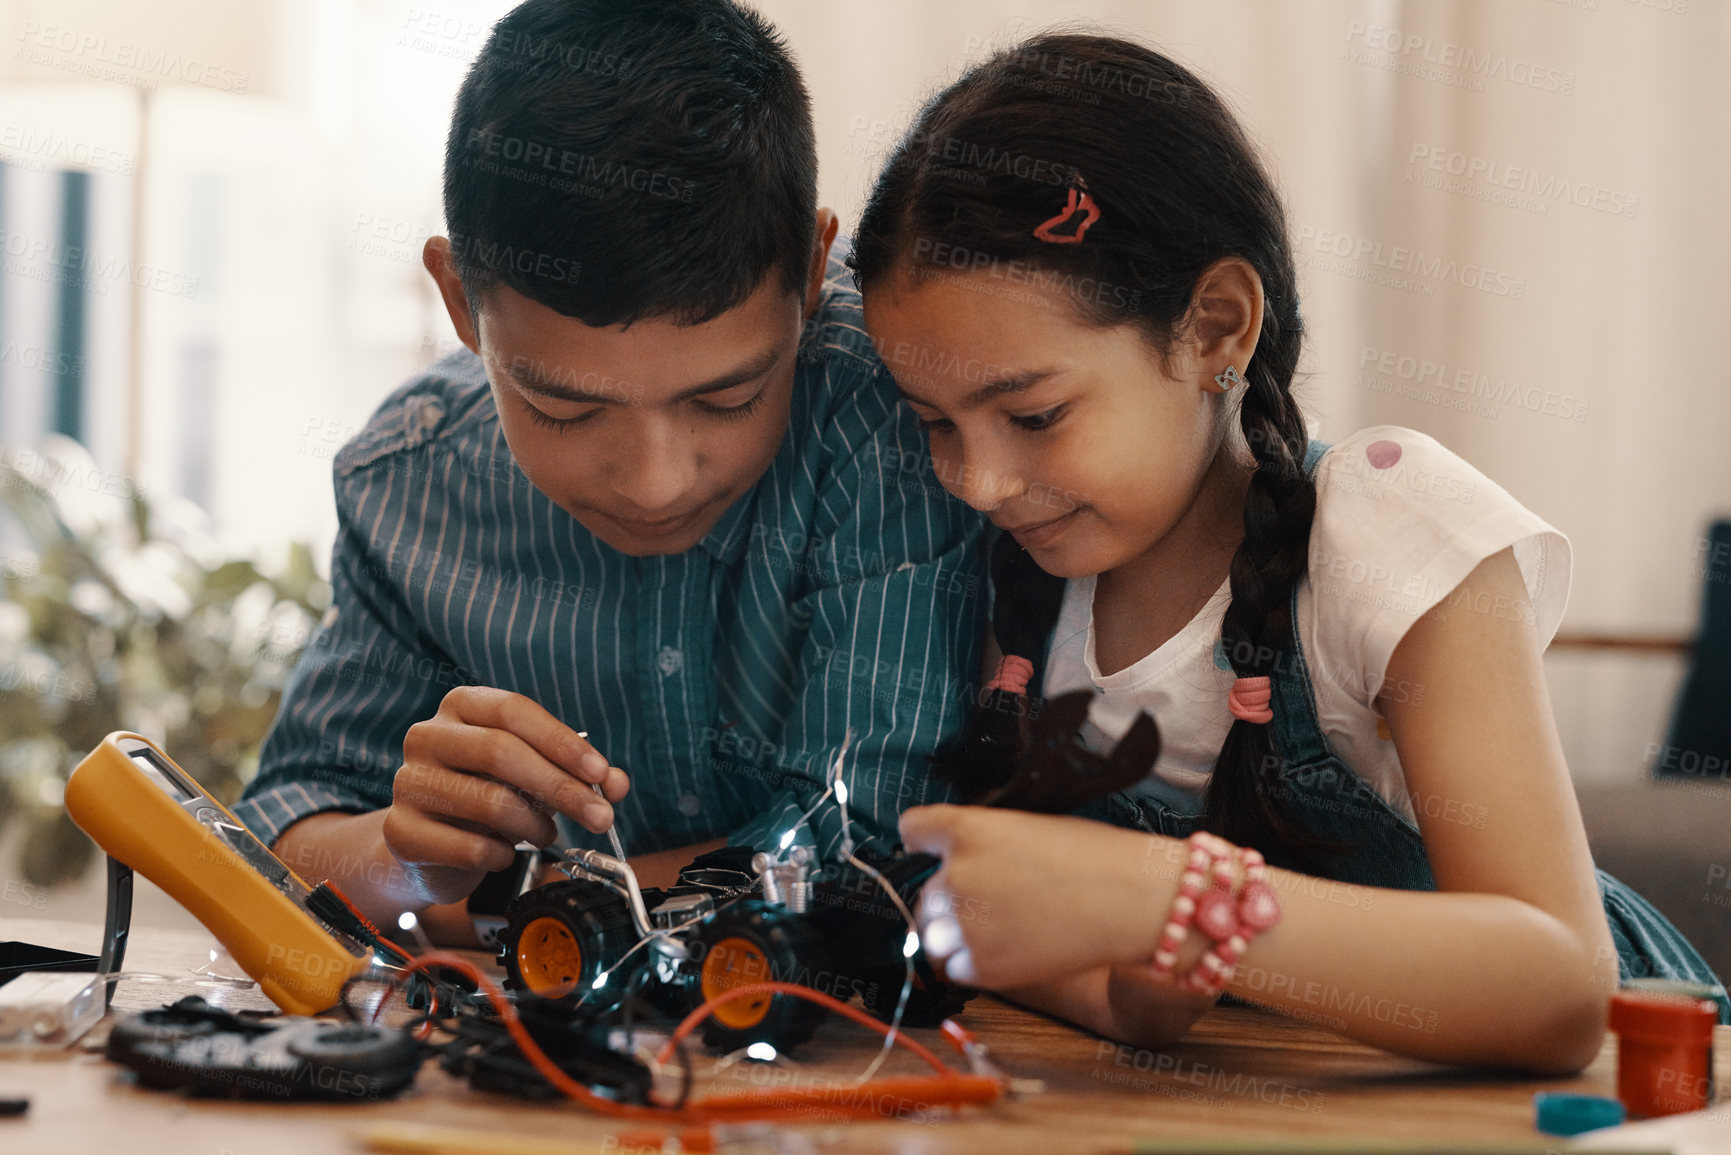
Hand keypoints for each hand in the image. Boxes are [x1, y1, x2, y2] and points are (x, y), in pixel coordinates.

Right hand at [384, 686, 628, 903]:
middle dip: (560, 788)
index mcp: (461, 707)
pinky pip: (468, 846)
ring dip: (534, 826)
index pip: (513, 711)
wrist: (431, 846)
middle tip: (600, 817)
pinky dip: (502, 855)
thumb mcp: (535, 776)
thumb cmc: (487, 796)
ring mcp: (409, 782)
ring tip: (546, 834)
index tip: (600, 772)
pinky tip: (506, 854)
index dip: (561, 741)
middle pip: (500, 751)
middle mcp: (427, 736)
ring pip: (488, 801)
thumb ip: (578, 775)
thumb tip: (617, 784)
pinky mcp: (400, 831)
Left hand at [900, 805, 1160, 989]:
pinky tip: (1008, 947)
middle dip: (950, 895)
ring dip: (954, 931)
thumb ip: (980, 840)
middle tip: (995, 897)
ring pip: (932, 933)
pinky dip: (973, 961)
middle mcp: (955, 877)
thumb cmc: (1091, 856)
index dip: (926, 840)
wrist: (1131, 901)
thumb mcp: (1026, 826)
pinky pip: (954, 966)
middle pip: (925, 890)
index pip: (913, 829)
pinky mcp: (982, 966)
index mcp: (966, 831)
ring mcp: (966, 925)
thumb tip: (954, 860)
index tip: (933, 848)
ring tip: (999, 926)